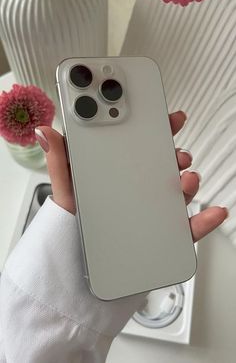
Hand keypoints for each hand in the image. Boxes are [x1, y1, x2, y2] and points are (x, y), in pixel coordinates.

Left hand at [35, 111, 227, 242]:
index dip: (156, 127)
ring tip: (186, 180)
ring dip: (189, 182)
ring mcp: (153, 210)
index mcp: (119, 172)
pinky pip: (187, 227)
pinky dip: (204, 220)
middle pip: (165, 164)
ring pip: (179, 191)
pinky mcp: (163, 235)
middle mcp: (139, 188)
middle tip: (176, 152)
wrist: (79, 268)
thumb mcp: (66, 191)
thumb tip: (45, 132)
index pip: (140, 144)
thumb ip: (60, 162)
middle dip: (176, 153)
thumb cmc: (73, 225)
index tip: (166, 116)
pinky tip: (212, 213)